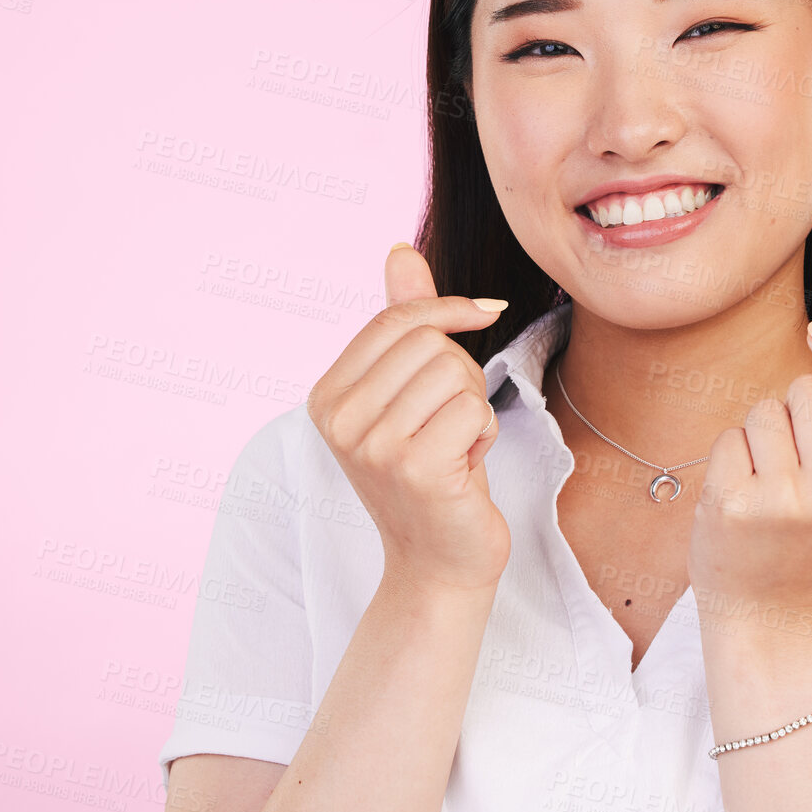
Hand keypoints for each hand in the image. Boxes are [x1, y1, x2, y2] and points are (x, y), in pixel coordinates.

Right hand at [306, 242, 512, 593]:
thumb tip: (400, 248)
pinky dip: (484, 436)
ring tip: (455, 447)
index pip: (397, 319)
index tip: (486, 309)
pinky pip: (475, 410)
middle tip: (451, 423)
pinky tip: (465, 469)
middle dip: (462, 375)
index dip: (449, 309)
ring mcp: (372, 446)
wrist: (439, 563)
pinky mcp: (415, 469)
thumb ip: (403, 322)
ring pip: (457, 373)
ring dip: (475, 408)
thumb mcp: (410, 392)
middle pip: (431, 343)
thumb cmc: (432, 471)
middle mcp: (338, 420)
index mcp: (326, 396)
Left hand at [687, 310, 811, 610]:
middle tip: (798, 462)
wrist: (771, 606)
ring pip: (763, 411)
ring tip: (770, 482)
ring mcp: (785, 500)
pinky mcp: (734, 504)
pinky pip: (728, 438)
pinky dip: (731, 458)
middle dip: (796, 410)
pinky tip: (743, 495)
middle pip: (805, 390)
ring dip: (761, 435)